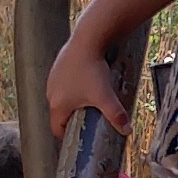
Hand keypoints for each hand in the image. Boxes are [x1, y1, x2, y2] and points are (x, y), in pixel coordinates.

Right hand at [42, 31, 129, 150]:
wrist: (86, 41)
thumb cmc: (93, 70)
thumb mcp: (105, 96)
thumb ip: (115, 115)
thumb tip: (127, 131)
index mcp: (58, 105)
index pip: (57, 129)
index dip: (68, 136)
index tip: (81, 136)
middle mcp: (51, 94)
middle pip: (59, 114)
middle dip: (73, 119)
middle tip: (90, 120)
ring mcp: (52, 80)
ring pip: (61, 98)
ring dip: (72, 102)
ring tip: (89, 101)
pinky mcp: (57, 67)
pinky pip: (62, 84)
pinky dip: (71, 87)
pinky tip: (85, 82)